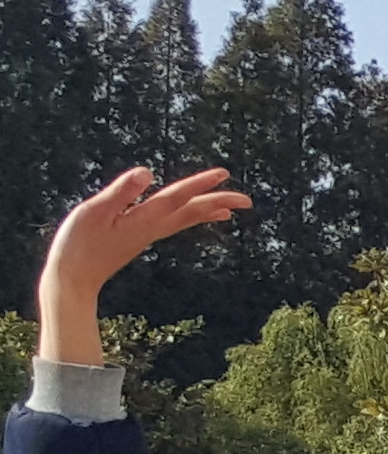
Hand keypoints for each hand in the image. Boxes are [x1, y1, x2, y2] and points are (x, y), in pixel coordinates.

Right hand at [37, 168, 247, 362]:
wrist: (73, 280)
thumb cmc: (78, 245)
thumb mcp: (94, 212)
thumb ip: (121, 192)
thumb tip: (147, 172)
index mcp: (142, 220)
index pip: (176, 197)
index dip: (199, 184)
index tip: (224, 174)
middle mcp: (151, 228)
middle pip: (189, 211)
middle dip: (217, 201)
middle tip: (248, 199)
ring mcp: (146, 234)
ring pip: (183, 219)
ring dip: (206, 210)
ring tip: (230, 208)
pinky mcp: (138, 237)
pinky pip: (171, 224)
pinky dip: (187, 218)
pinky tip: (189, 216)